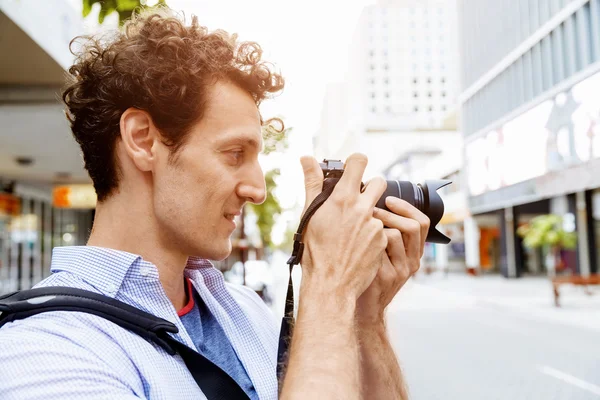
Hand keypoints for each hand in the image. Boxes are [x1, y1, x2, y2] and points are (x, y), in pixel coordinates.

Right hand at [299, 154, 387, 301]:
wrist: (330, 283)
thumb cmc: (315, 250)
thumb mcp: (309, 214)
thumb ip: (312, 183)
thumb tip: (307, 158)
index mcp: (343, 198)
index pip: (359, 162)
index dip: (356, 161)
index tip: (352, 168)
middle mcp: (363, 208)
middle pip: (379, 182)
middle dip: (370, 187)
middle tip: (356, 199)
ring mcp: (375, 225)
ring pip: (378, 209)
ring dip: (369, 214)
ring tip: (352, 230)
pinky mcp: (383, 241)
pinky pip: (381, 230)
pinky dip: (372, 234)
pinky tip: (358, 245)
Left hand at [356, 196, 429, 322]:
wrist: (361, 308)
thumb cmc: (367, 275)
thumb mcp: (385, 256)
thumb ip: (388, 235)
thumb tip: (376, 203)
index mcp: (414, 254)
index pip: (422, 223)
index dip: (406, 207)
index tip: (389, 199)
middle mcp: (412, 263)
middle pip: (411, 226)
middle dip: (389, 213)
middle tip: (370, 210)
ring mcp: (400, 271)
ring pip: (392, 235)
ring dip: (374, 225)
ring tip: (359, 224)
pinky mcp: (384, 277)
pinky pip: (376, 248)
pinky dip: (364, 241)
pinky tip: (354, 242)